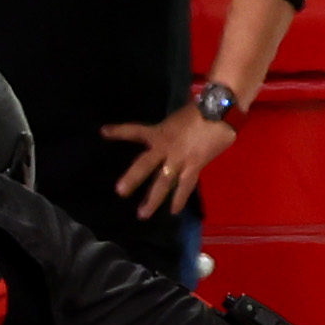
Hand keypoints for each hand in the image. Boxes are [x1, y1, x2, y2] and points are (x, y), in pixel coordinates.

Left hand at [102, 102, 242, 217]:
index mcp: (159, 132)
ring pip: (163, 182)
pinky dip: (179, 199)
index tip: (103, 132)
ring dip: (153, 199)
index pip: (134, 131)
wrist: (220, 110)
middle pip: (144, 165)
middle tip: (120, 192)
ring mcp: (179, 158)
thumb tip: (167, 142)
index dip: (118, 131)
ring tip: (142, 214)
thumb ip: (168, 132)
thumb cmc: (200, 110)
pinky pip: (185, 186)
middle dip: (132, 179)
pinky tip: (174, 211)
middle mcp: (165, 147)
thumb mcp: (176, 119)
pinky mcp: (194, 165)